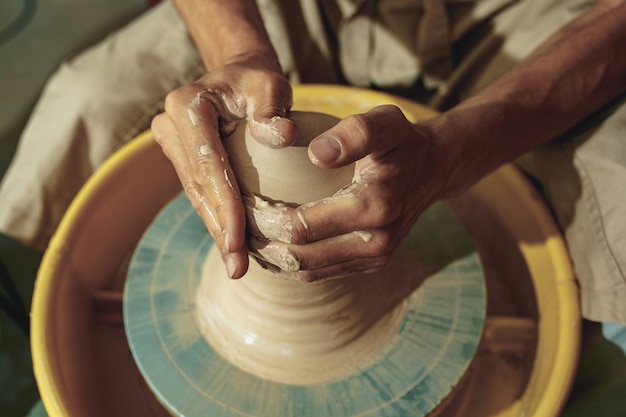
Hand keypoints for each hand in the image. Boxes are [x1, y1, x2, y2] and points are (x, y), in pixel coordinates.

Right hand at [151, 54, 295, 278]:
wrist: (238, 77)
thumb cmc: (256, 81)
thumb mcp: (268, 84)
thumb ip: (272, 106)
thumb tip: (281, 135)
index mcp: (186, 107)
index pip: (207, 164)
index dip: (223, 204)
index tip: (238, 239)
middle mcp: (171, 128)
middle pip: (197, 187)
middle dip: (218, 229)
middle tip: (237, 267)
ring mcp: (174, 146)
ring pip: (196, 196)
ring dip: (216, 232)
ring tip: (235, 266)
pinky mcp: (185, 160)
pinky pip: (201, 194)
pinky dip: (217, 220)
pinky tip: (233, 247)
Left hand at [248, 105, 455, 281]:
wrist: (433, 169)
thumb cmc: (402, 142)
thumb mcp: (385, 123)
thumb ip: (355, 133)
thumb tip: (315, 153)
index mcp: (374, 208)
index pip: (302, 228)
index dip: (263, 220)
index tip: (239, 202)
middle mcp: (375, 243)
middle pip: (299, 257)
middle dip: (261, 243)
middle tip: (235, 222)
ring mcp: (374, 259)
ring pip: (307, 271)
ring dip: (273, 257)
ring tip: (247, 235)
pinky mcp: (370, 264)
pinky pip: (321, 273)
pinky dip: (291, 263)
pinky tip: (272, 243)